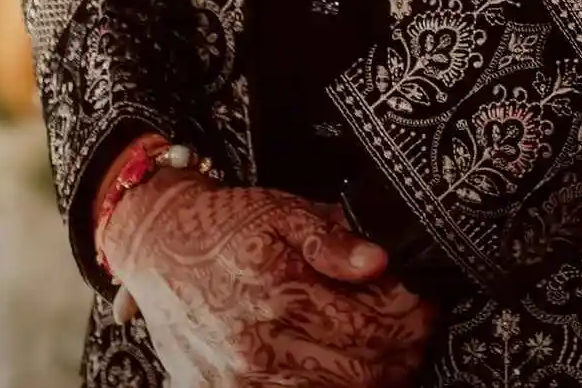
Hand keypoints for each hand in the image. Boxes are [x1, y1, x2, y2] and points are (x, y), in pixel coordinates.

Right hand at [100, 169, 435, 387]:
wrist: (156, 250)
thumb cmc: (222, 228)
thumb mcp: (280, 211)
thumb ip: (332, 238)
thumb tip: (378, 262)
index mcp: (279, 293)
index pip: (371, 324)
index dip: (411, 319)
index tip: (426, 307)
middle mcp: (259, 346)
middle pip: (360, 370)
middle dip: (402, 353)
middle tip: (416, 335)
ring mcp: (241, 381)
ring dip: (373, 378)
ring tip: (387, 357)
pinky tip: (344, 374)